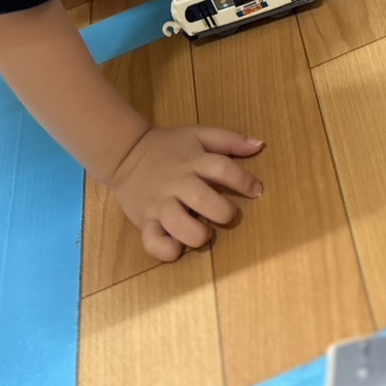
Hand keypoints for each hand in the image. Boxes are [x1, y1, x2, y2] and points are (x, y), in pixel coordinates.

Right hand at [107, 125, 264, 262]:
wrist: (126, 154)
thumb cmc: (169, 146)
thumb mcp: (198, 135)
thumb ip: (229, 139)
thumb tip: (259, 145)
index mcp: (193, 161)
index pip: (223, 169)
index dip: (245, 181)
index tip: (257, 190)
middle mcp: (177, 183)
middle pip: (204, 201)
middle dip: (223, 212)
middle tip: (227, 214)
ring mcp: (160, 204)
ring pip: (181, 226)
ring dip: (199, 234)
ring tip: (204, 231)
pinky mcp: (145, 221)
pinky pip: (154, 243)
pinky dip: (168, 250)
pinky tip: (178, 245)